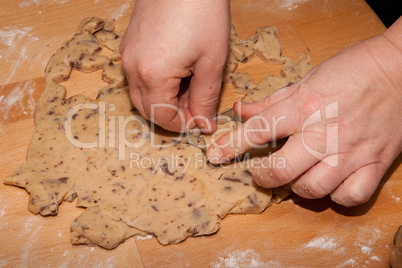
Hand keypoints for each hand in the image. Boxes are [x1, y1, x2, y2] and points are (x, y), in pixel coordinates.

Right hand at [120, 0, 229, 132]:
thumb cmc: (202, 12)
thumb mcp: (212, 61)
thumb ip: (205, 98)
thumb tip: (203, 125)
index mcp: (152, 75)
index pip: (162, 117)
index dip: (183, 125)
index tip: (202, 120)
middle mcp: (132, 67)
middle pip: (147, 109)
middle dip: (173, 114)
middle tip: (197, 106)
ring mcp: (127, 54)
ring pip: (142, 93)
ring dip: (165, 99)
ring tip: (190, 85)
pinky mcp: (129, 44)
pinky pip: (138, 75)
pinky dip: (157, 83)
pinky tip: (178, 71)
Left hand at [207, 18, 401, 205]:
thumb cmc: (353, 69)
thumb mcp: (308, 78)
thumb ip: (272, 99)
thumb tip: (242, 110)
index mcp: (306, 106)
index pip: (259, 131)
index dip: (231, 146)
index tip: (215, 156)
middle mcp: (326, 132)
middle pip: (280, 170)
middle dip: (260, 175)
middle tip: (259, 171)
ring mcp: (351, 152)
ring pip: (311, 189)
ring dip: (295, 187)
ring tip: (295, 175)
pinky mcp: (376, 164)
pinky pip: (349, 197)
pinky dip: (335, 196)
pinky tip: (329, 183)